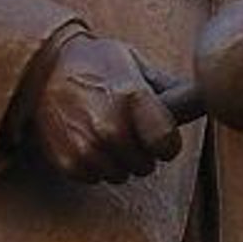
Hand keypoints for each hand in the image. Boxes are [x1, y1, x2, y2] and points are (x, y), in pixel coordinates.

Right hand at [25, 34, 183, 183]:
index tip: (160, 136)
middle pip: (145, 164)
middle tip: (128, 130)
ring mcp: (88, 148)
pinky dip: (94, 165)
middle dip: (142, 151)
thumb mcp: (133, 63)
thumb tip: (200, 101)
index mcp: (133, 98)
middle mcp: (110, 127)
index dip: (167, 143)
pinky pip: (95, 178)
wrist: (42, 69)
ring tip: (104, 134)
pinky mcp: (68, 162)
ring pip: (121, 175)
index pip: (167, 144)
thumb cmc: (93, 64)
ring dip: (118, 161)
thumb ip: (168, 88)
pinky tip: (86, 140)